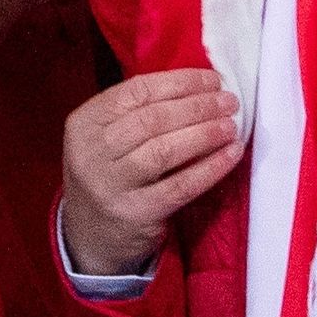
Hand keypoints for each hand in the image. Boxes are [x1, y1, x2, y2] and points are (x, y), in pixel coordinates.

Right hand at [59, 67, 241, 277]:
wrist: (90, 235)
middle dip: (197, 106)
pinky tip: (231, 154)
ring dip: (204, 134)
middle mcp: (91, 153)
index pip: (136, 92)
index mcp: (84, 123)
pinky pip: (179, 187)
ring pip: (164, 150)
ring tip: (231, 125)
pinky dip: (210, 168)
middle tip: (229, 102)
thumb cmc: (109, 174)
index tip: (212, 80)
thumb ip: (138, 112)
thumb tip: (200, 86)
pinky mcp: (135, 214)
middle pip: (151, 120)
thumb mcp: (106, 138)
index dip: (179, 82)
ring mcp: (110, 186)